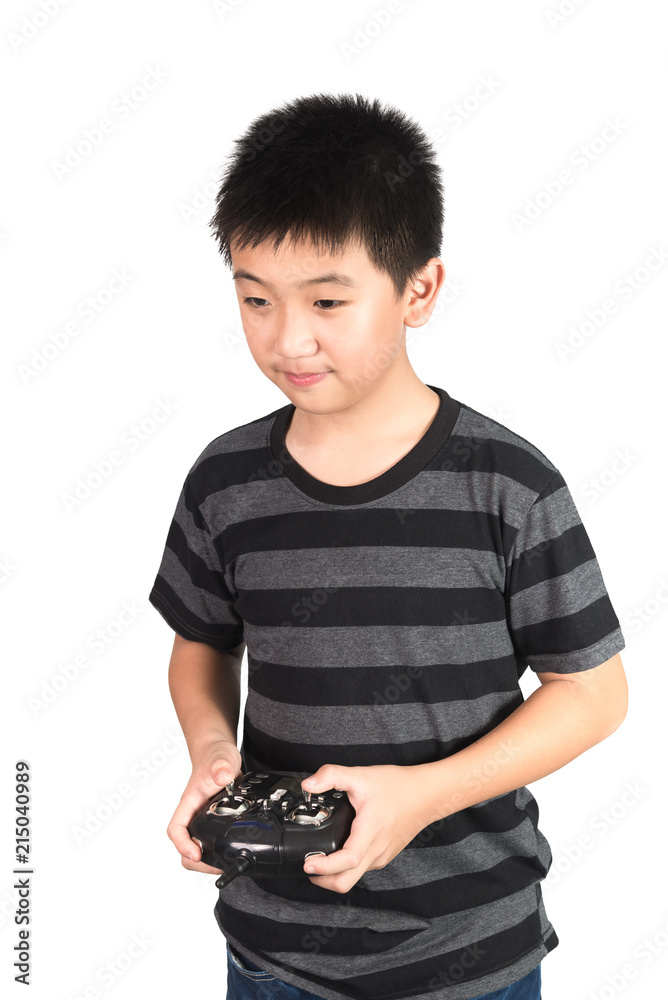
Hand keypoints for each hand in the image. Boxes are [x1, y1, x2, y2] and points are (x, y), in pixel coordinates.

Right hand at [166, 738, 241, 873]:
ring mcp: (203, 818)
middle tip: (217, 865)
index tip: (196, 854)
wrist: (220, 753)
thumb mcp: (221, 758)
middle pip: (185, 846)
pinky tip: (232, 850)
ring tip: (225, 862)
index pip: (176, 829)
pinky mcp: (215, 820)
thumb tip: (223, 776)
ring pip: (198, 846)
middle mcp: (193, 813)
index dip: (183, 845)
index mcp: (189, 802)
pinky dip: (219, 849)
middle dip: (197, 862)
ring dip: (208, 858)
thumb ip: (221, 766)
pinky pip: (211, 840)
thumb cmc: (215, 755)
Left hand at [300, 763, 434, 893]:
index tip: (308, 863)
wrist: (427, 794)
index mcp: (370, 832)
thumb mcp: (361, 775)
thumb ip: (332, 775)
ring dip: (334, 873)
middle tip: (308, 867)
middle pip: (346, 882)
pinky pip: (363, 868)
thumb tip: (308, 784)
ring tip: (320, 856)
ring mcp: (381, 856)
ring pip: (354, 877)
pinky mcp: (385, 855)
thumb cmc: (398, 786)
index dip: (324, 867)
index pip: (346, 861)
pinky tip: (340, 848)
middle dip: (323, 881)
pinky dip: (347, 866)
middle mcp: (376, 851)